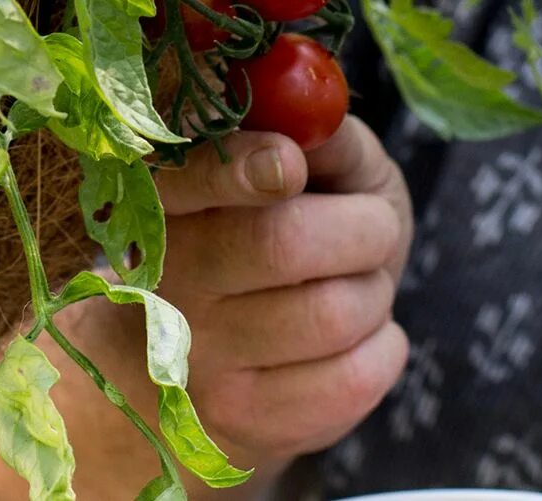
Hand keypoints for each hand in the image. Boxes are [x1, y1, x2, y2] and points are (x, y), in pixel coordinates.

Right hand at [0, 119, 413, 500]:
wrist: (184, 372)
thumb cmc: (253, 244)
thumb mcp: (281, 175)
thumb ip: (309, 137)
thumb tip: (326, 120)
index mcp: (160, 204)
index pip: (190, 181)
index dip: (243, 168)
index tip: (289, 162)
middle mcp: (166, 280)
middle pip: (284, 243)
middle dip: (363, 229)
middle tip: (370, 230)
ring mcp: (199, 358)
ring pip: (334, 313)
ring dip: (374, 292)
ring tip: (355, 286)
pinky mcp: (246, 420)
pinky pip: (355, 378)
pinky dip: (382, 348)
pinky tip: (356, 338)